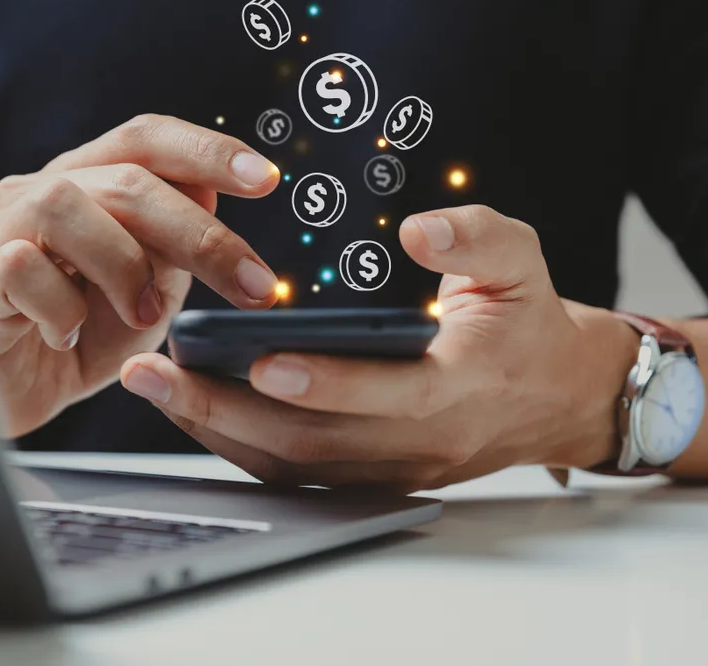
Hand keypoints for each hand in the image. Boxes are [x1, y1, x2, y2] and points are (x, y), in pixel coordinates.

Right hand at [0, 115, 281, 437]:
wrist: (18, 397)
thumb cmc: (83, 337)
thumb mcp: (150, 290)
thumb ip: (175, 244)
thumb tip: (211, 190)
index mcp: (88, 182)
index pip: (146, 139)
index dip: (206, 149)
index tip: (267, 179)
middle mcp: (40, 192)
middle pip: (125, 179)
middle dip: (200, 233)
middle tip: (252, 286)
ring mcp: (1, 233)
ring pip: (64, 204)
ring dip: (124, 264)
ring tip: (145, 314)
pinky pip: (21, 268)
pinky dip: (62, 309)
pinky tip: (70, 338)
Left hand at [119, 205, 639, 493]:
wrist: (554, 397)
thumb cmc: (527, 323)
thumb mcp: (522, 262)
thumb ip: (476, 239)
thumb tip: (420, 230)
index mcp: (464, 385)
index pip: (393, 395)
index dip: (329, 383)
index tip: (264, 360)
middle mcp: (422, 442)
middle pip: (316, 442)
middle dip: (226, 410)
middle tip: (155, 374)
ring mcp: (393, 469)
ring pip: (294, 465)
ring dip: (216, 430)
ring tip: (153, 386)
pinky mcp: (369, 477)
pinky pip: (294, 472)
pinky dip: (237, 444)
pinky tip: (190, 408)